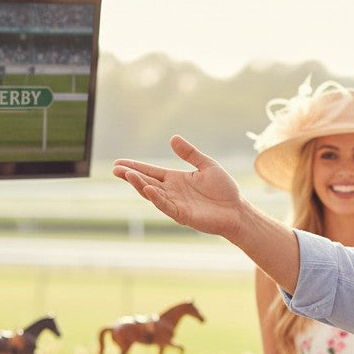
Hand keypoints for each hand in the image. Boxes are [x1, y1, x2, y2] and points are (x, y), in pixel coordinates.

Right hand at [113, 136, 243, 237]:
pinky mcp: (182, 215)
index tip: (118, 162)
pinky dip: (156, 198)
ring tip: (128, 175)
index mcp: (175, 179)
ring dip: (139, 185)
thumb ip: (190, 153)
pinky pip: (166, 205)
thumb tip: (173, 138)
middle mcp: (172, 191)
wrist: (237, 210)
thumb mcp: (207, 165)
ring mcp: (175, 203)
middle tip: (116, 169)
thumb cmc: (224, 190)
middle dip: (131, 175)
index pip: (150, 171)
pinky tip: (148, 189)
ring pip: (152, 194)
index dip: (135, 167)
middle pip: (146, 182)